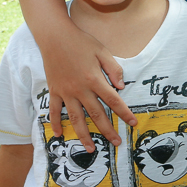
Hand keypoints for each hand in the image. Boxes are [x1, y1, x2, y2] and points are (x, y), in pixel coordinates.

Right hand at [42, 24, 135, 150]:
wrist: (55, 36)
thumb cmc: (81, 42)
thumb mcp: (102, 51)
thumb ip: (114, 69)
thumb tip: (121, 87)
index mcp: (94, 79)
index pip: (113, 100)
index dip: (124, 113)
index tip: (133, 124)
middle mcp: (80, 89)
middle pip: (96, 114)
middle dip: (107, 130)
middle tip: (116, 143)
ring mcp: (65, 92)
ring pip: (76, 118)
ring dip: (83, 135)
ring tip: (90, 149)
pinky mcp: (54, 91)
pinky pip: (54, 110)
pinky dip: (56, 123)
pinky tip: (59, 135)